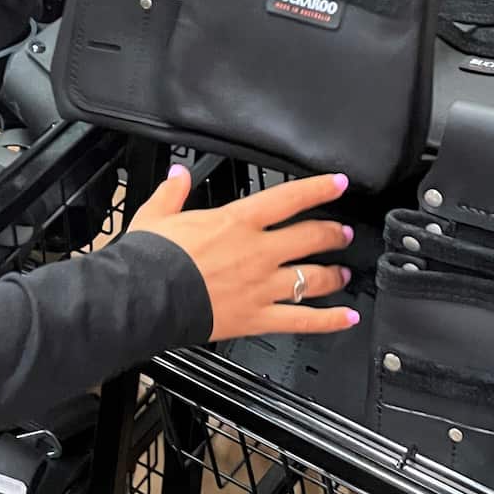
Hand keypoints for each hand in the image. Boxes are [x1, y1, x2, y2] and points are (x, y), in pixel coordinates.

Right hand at [129, 166, 356, 340]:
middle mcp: (258, 252)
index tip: (338, 184)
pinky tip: (347, 318)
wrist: (145, 296)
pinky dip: (329, 320)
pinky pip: (302, 320)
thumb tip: (178, 173)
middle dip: (333, 234)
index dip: (318, 189)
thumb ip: (172, 192)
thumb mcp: (156, 214)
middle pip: (310, 237)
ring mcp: (262, 286)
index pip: (289, 198)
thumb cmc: (150, 258)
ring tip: (344, 273)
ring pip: (313, 278)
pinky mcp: (258, 318)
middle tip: (342, 233)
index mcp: (237, 222)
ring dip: (334, 274)